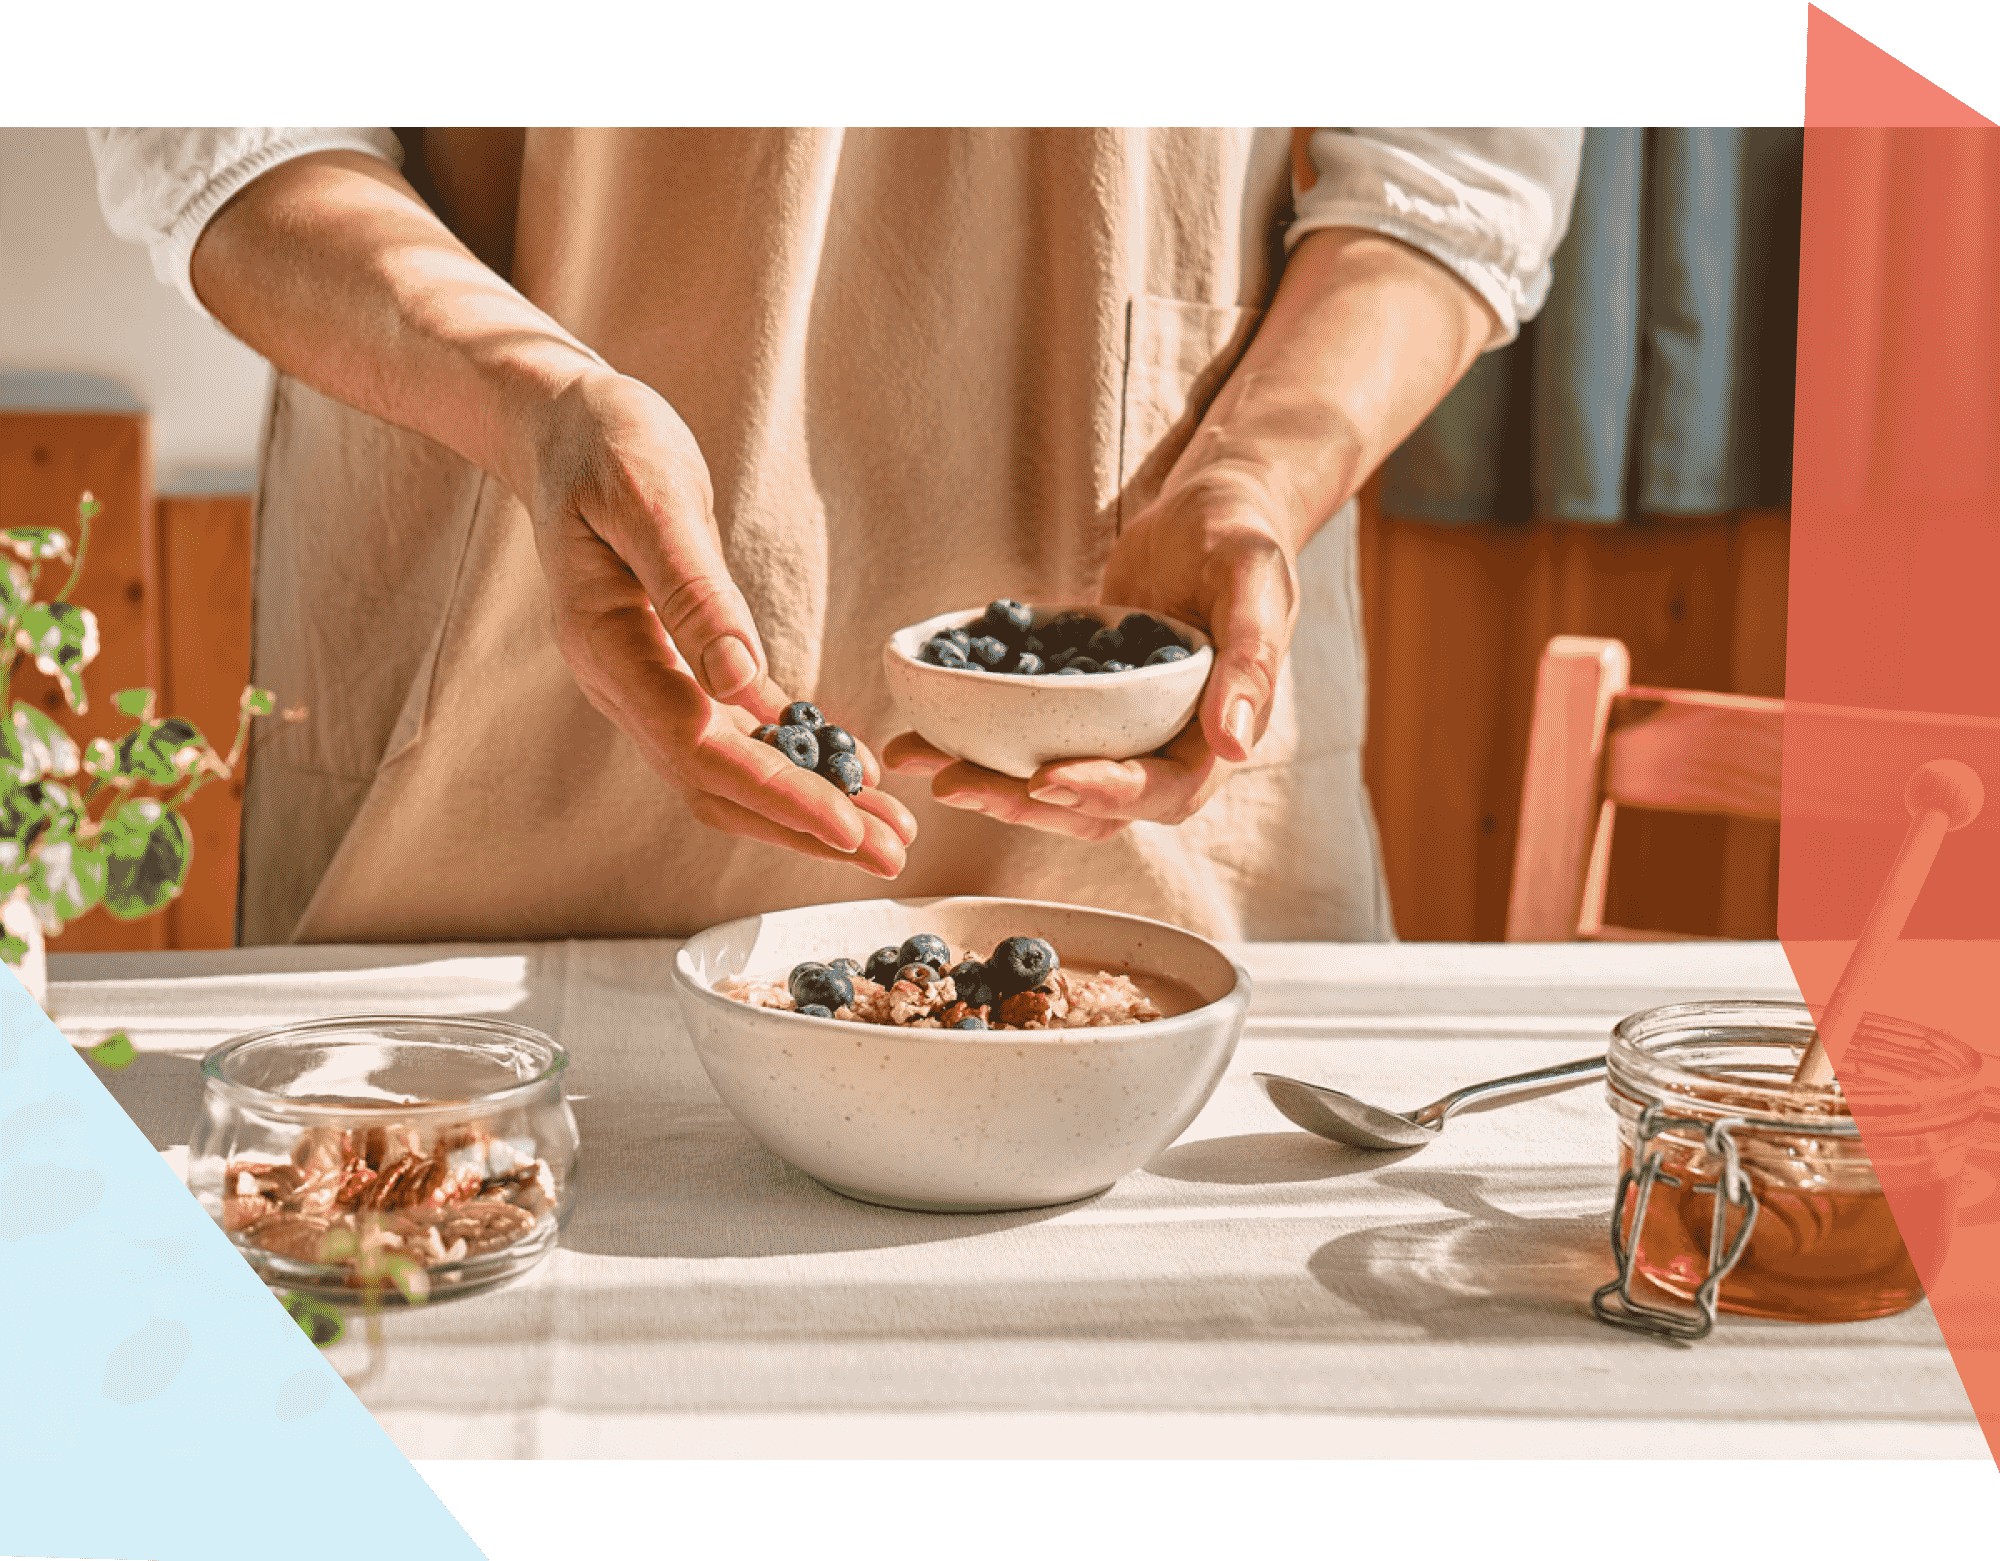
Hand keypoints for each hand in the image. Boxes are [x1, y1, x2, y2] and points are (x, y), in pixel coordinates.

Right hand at [523, 369, 916, 873]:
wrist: (561, 423)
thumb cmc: (605, 442)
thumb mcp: (650, 496)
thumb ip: (691, 593)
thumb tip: (739, 683)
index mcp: (607, 646)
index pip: (698, 749)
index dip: (777, 795)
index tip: (849, 826)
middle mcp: (620, 682)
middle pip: (715, 785)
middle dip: (804, 826)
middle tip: (893, 854)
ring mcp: (644, 680)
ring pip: (725, 774)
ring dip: (803, 808)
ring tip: (886, 831)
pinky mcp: (672, 666)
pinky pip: (733, 733)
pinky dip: (791, 758)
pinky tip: (850, 771)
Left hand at [884, 472, 1297, 839]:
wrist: (1208, 509)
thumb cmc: (1242, 538)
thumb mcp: (1254, 583)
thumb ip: (1250, 660)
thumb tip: (1235, 743)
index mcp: (1212, 739)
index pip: (1159, 791)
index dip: (1103, 794)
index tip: (1045, 780)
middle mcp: (1163, 750)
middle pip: (1091, 806)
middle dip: (1021, 802)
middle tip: (954, 782)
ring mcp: (1117, 733)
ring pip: (1049, 782)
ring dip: (987, 781)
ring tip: (919, 760)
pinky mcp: (1079, 707)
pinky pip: (1028, 735)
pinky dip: (977, 737)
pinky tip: (922, 727)